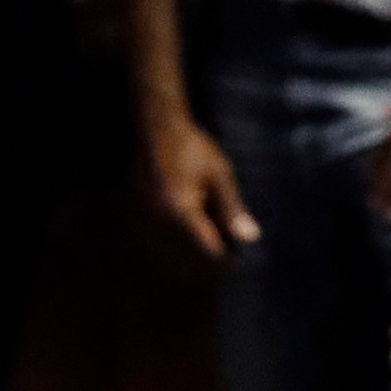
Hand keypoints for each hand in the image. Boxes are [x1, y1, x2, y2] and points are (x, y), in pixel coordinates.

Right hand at [142, 104, 260, 257]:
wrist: (156, 128)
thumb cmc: (192, 148)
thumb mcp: (219, 175)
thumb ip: (232, 209)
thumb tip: (251, 239)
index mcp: (181, 212)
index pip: (208, 253)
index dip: (227, 259)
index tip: (239, 256)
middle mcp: (158, 222)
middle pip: (189, 262)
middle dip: (209, 260)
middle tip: (226, 245)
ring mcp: (145, 222)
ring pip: (172, 258)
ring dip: (191, 256)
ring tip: (208, 235)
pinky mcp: (139, 219)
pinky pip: (159, 247)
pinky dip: (175, 246)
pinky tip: (188, 230)